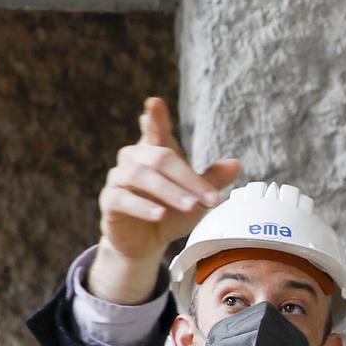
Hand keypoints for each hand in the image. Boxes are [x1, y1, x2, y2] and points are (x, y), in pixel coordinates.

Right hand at [91, 98, 239, 302]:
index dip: (156, 117)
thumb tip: (236, 163)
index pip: (155, 131)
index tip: (155, 103)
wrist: (145, 243)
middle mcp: (134, 160)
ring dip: (169, 192)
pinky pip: (122, 198)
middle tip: (211, 199)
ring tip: (190, 206)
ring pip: (140, 176)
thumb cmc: (171, 214)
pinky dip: (142, 206)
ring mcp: (119, 179)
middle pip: (159, 158)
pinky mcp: (109, 201)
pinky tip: (159, 214)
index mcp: (155, 153)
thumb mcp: (196, 199)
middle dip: (187, 178)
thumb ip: (212, 181)